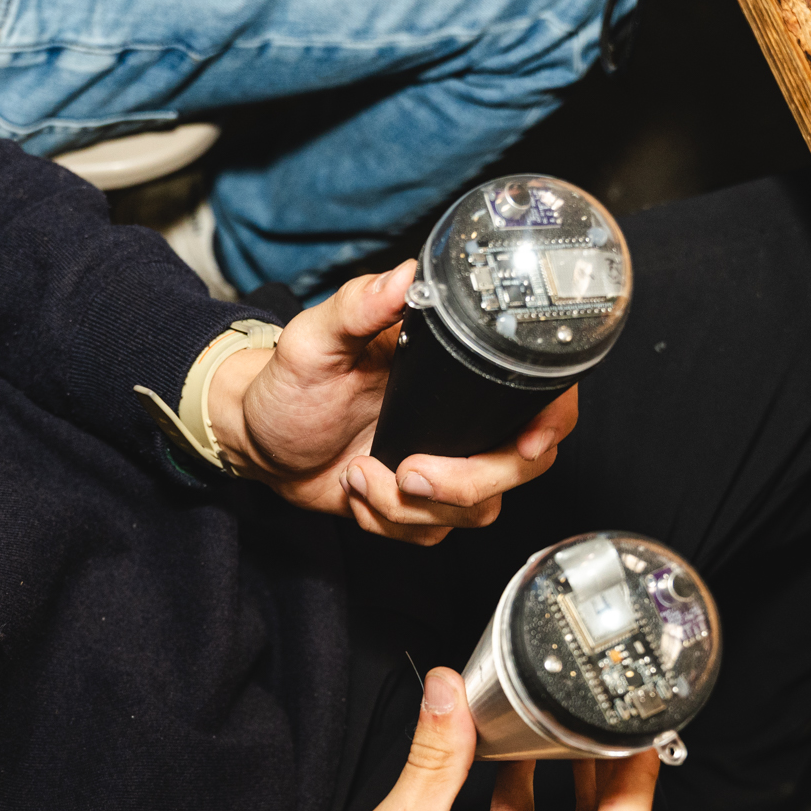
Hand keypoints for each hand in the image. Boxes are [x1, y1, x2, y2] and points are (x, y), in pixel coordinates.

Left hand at [204, 261, 577, 546]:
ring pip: (476, 509)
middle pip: (518, 465)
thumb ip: (359, 304)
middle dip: (467, 483)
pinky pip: (433, 533)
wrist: (258, 441)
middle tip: (409, 472)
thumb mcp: (316, 338)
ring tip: (359, 474)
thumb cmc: (286, 382)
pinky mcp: (422, 505)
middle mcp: (462, 418)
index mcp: (455, 371)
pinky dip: (388, 520)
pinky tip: (357, 488)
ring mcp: (446, 463)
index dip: (551, 420)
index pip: (538, 394)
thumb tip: (403, 276)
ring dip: (411, 506)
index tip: (530, 442)